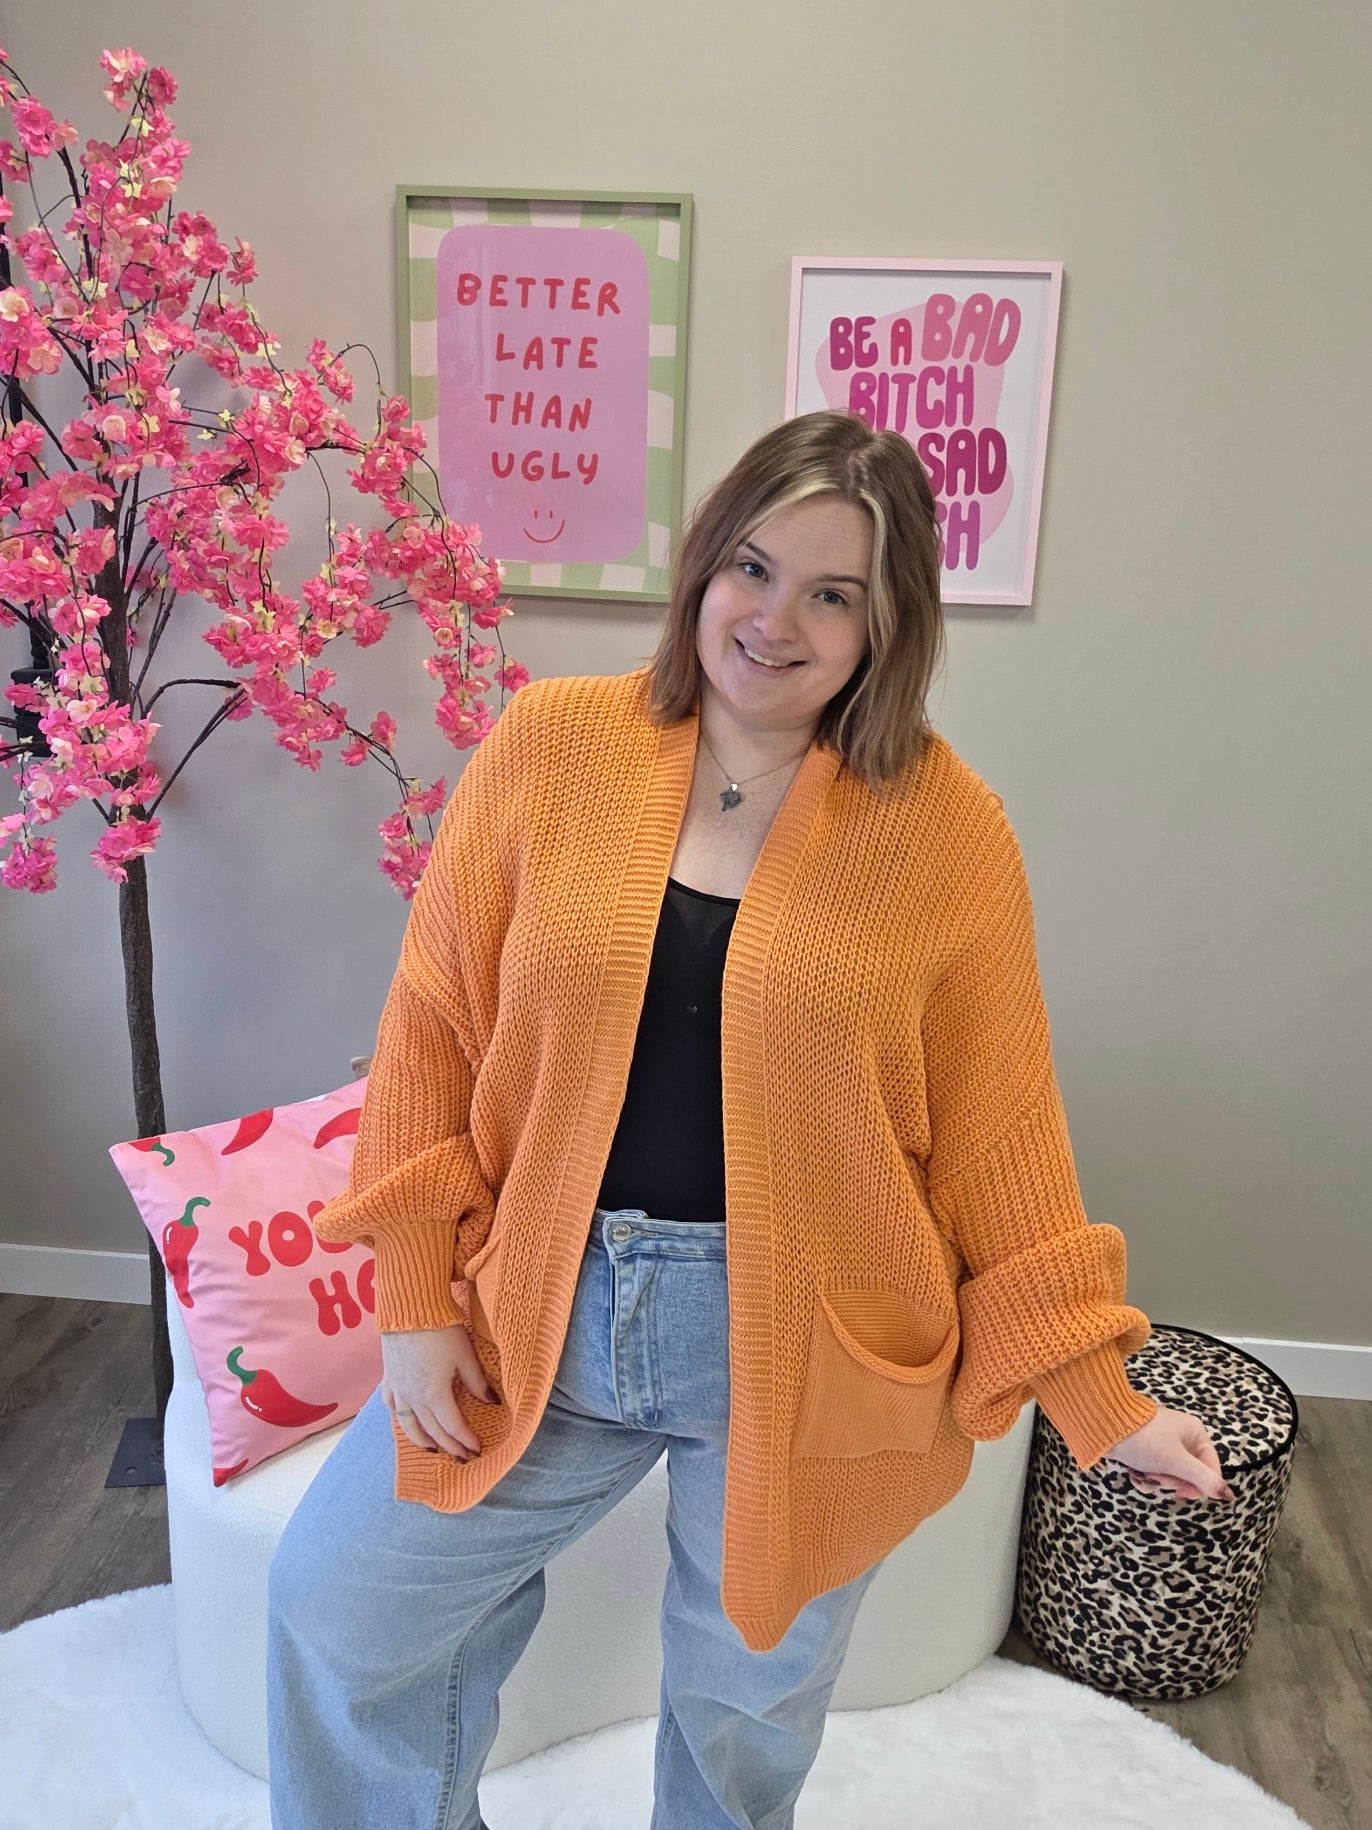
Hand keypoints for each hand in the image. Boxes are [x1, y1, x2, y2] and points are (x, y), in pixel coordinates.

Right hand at [380, 1322, 497, 1459]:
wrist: (409, 1309)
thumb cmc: (441, 1329)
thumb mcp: (465, 1355)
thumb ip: (477, 1382)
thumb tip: (492, 1402)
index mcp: (435, 1394)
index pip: (453, 1426)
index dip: (466, 1440)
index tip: (477, 1449)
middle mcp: (414, 1397)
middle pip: (432, 1430)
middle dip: (449, 1446)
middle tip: (462, 1457)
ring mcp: (398, 1388)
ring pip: (408, 1424)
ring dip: (421, 1440)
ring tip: (433, 1449)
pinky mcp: (389, 1377)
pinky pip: (392, 1406)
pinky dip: (401, 1418)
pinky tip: (405, 1419)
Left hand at [1105, 1403, 1234, 1502]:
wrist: (1105, 1427)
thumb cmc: (1145, 1440)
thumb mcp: (1177, 1461)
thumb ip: (1203, 1479)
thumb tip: (1228, 1495)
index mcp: (1196, 1434)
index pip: (1211, 1470)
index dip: (1198, 1487)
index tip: (1180, 1495)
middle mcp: (1183, 1438)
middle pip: (1189, 1475)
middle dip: (1170, 1481)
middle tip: (1156, 1476)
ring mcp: (1164, 1444)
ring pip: (1170, 1477)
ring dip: (1155, 1481)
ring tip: (1141, 1473)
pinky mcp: (1146, 1451)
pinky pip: (1154, 1472)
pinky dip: (1144, 1478)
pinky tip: (1133, 1474)